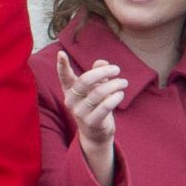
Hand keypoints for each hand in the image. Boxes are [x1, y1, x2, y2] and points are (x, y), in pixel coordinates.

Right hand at [56, 51, 126, 185]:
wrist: (95, 133)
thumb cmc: (95, 106)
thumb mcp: (95, 88)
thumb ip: (98, 73)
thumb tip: (102, 62)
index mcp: (70, 90)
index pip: (64, 77)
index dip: (62, 65)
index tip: (61, 53)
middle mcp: (71, 101)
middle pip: (85, 81)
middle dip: (103, 72)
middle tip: (117, 69)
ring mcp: (80, 113)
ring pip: (98, 93)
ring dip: (114, 84)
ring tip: (123, 82)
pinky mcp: (91, 122)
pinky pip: (105, 106)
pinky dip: (115, 97)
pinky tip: (120, 94)